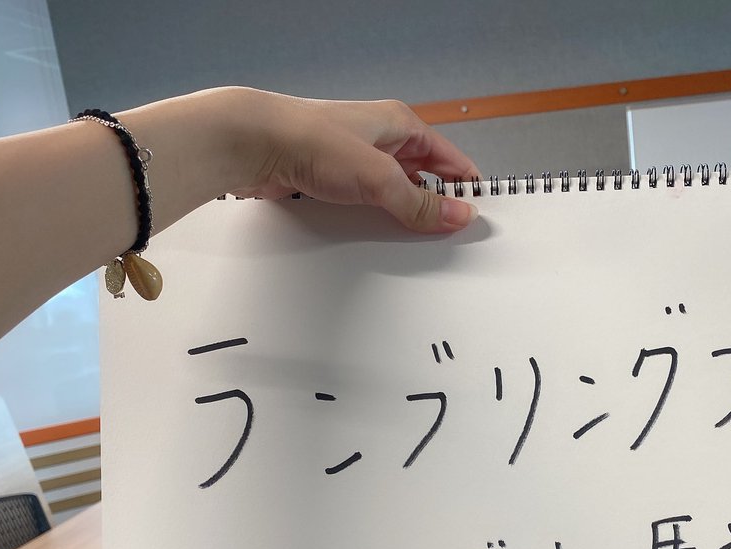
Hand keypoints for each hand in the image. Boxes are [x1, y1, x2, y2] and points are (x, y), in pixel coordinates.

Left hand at [231, 91, 479, 232]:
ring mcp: (356, 159)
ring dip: (403, 214)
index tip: (480, 217)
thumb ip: (420, 203)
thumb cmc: (312, 141)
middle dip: (437, 205)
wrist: (251, 143)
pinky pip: (367, 203)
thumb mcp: (379, 177)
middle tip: (452, 237)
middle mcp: (381, 139)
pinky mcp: (332, 178)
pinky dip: (377, 219)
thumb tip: (460, 215)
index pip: (449, 159)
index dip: (466, 186)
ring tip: (418, 241)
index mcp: (400, 125)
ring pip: (394, 192)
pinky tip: (381, 236)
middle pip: (424, 177)